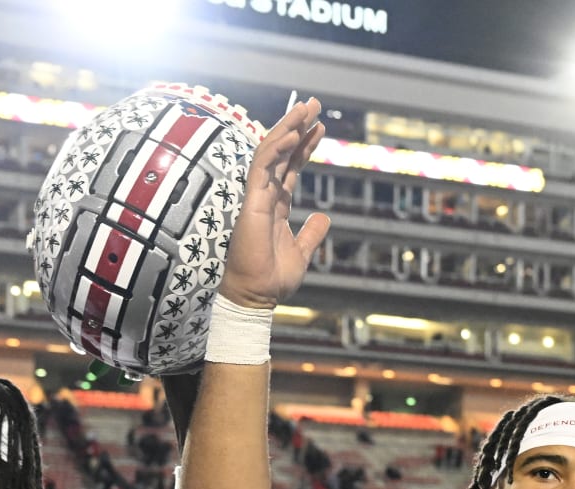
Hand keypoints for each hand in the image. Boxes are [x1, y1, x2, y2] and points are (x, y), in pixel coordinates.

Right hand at [219, 98, 330, 309]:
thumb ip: (312, 233)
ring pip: (270, 152)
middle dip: (297, 126)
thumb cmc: (272, 279)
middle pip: (281, 152)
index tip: (319, 126)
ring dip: (288, 128)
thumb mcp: (301, 253)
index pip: (291, 167)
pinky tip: (294, 134)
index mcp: (277, 206)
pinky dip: (277, 148)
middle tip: (313, 105)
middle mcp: (265, 196)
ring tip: (307, 109)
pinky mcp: (251, 201)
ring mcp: (256, 196)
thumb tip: (324, 218)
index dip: (305, 146)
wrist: (256, 297)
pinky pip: (262, 167)